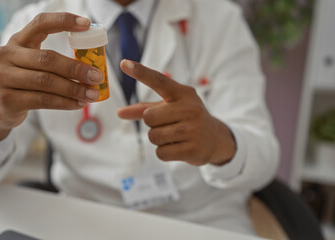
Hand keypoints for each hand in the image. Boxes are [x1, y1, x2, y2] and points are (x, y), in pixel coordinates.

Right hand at [0, 13, 102, 143]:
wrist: (0, 108)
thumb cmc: (25, 82)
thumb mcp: (34, 64)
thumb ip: (56, 60)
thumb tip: (93, 67)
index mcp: (17, 40)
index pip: (40, 23)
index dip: (63, 21)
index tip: (87, 24)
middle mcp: (6, 55)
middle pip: (47, 59)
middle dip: (76, 68)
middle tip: (97, 76)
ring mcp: (2, 77)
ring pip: (46, 81)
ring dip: (73, 89)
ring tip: (92, 94)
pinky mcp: (6, 100)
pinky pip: (42, 100)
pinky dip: (64, 102)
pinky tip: (78, 104)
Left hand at [118, 60, 235, 165]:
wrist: (215, 139)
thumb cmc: (186, 119)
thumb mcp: (169, 108)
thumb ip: (144, 108)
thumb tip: (119, 113)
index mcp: (182, 93)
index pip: (158, 80)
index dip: (140, 72)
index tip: (124, 63)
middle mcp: (189, 108)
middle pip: (148, 117)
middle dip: (152, 124)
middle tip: (168, 124)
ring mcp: (193, 129)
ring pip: (153, 136)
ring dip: (158, 139)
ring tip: (174, 136)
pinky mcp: (193, 149)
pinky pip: (161, 153)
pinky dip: (165, 152)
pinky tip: (178, 147)